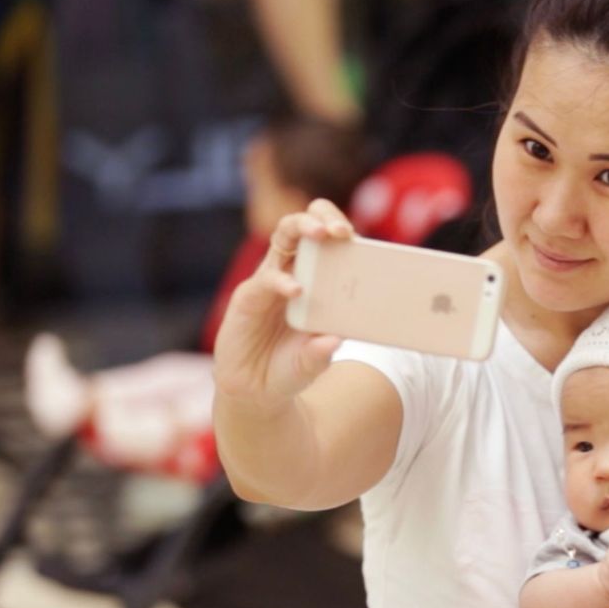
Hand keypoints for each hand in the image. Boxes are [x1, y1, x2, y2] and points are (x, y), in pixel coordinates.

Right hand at [211, 199, 354, 413]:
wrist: (257, 390)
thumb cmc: (293, 367)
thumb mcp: (315, 362)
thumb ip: (322, 352)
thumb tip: (335, 340)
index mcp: (318, 280)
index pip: (330, 241)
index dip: (342, 230)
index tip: (359, 237)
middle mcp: (293, 272)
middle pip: (304, 226)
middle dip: (322, 217)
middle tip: (340, 230)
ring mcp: (270, 281)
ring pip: (283, 237)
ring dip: (302, 227)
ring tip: (321, 235)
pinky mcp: (248, 297)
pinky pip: (265, 279)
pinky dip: (282, 281)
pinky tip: (296, 290)